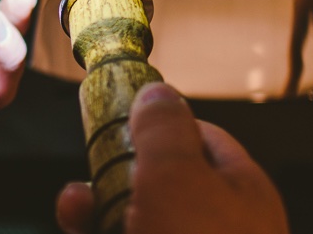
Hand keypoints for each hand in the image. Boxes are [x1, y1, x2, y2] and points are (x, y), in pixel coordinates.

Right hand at [55, 83, 288, 233]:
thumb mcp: (179, 173)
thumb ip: (163, 127)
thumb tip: (157, 91)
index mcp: (238, 188)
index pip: (196, 136)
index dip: (151, 124)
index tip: (110, 119)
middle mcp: (217, 226)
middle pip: (154, 183)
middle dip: (109, 179)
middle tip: (83, 190)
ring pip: (132, 223)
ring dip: (95, 214)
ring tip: (74, 216)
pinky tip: (78, 229)